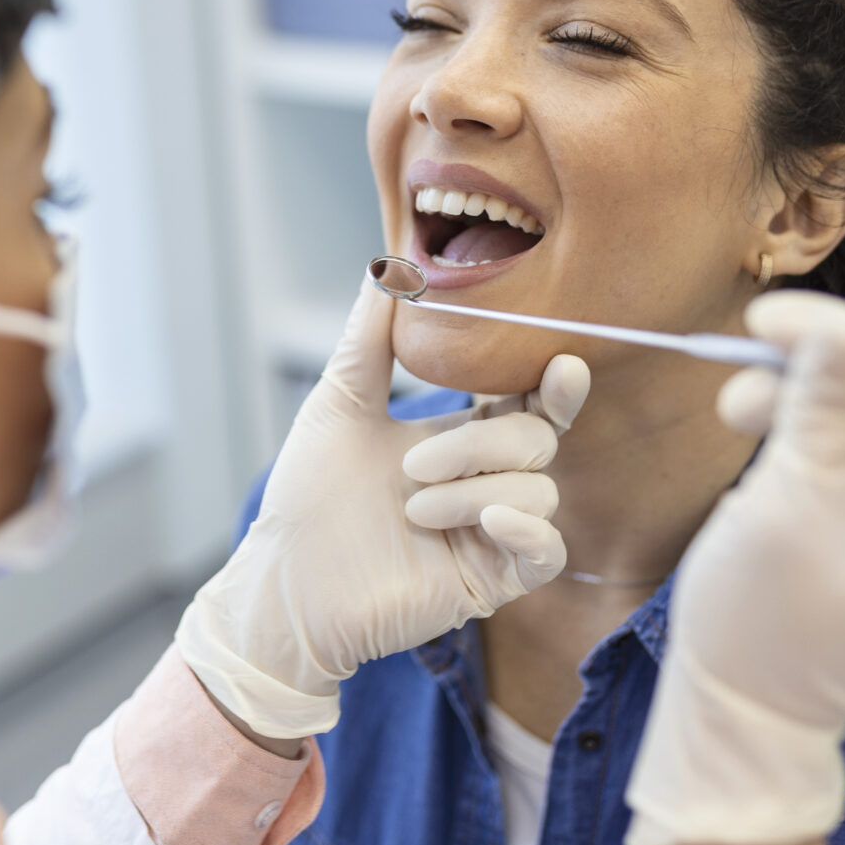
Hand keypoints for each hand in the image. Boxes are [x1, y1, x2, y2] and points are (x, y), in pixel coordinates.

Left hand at [175, 272, 589, 737]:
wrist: (284, 578)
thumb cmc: (308, 494)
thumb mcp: (339, 402)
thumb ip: (370, 336)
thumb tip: (388, 264)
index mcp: (458, 436)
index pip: (526, 400)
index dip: (551, 382)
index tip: (560, 361)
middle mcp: (483, 480)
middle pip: (536, 438)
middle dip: (481, 444)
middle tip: (412, 466)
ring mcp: (491, 532)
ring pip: (540, 490)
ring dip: (476, 491)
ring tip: (411, 509)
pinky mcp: (493, 580)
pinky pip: (548, 551)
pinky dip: (529, 532)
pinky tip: (488, 522)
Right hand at [625, 290, 844, 844]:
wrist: (745, 707)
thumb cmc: (764, 620)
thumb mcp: (788, 506)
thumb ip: (822, 415)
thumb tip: (840, 330)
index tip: (771, 318)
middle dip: (821, 366)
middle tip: (747, 354)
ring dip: (802, 394)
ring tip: (733, 407)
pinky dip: (801, 425)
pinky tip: (753, 425)